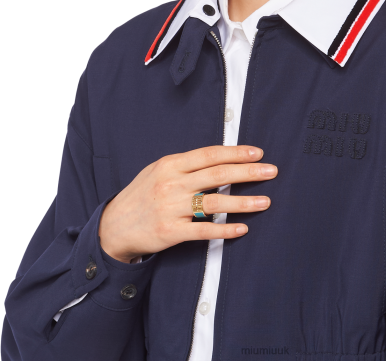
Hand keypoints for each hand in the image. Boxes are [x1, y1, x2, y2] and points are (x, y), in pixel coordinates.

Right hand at [98, 145, 277, 262]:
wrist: (114, 225)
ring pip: (214, 202)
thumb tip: (220, 158)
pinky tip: (242, 228)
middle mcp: (172, 183)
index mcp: (171, 164)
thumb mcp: (159, 170)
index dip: (235, 153)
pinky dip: (224, 228)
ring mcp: (171, 208)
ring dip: (243, 202)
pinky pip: (203, 230)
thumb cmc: (142, 194)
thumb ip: (186, 165)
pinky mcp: (170, 232)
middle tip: (271, 171)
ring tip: (265, 202)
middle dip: (247, 171)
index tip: (258, 153)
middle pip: (217, 174)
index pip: (209, 154)